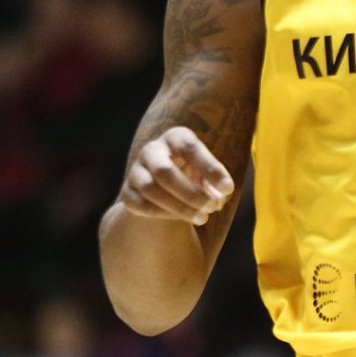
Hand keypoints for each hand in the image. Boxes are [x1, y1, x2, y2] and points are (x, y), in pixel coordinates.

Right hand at [118, 126, 233, 225]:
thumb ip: (217, 186)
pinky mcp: (127, 192)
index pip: (189, 148)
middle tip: (213, 207)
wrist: (166, 188)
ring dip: (179, 207)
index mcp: (175, 138)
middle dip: (191, 193)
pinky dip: (164, 214)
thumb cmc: (195, 175)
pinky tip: (182, 218)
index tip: (228, 188)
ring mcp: (136, 170)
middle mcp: (152, 150)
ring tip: (203, 218)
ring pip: (150, 189)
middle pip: (164, 171)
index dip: (209, 168)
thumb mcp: (209, 175)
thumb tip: (217, 200)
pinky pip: (140, 205)